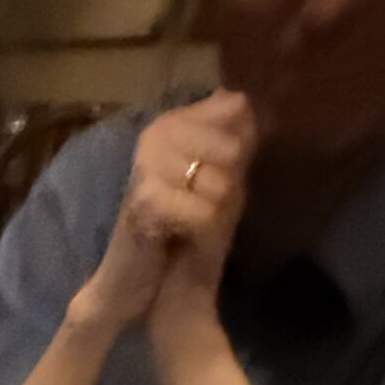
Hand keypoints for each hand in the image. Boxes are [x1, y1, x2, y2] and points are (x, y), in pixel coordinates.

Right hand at [73, 91, 255, 338]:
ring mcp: (146, 167)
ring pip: (219, 182)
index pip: (235, 110)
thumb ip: (231, 139)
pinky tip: (185, 239)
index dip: (241, 153)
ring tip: (192, 226)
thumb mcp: (216, 180)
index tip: (220, 180)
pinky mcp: (144, 202)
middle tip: (202, 209)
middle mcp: (154, 136)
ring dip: (216, 214)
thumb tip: (242, 100)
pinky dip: (204, 232)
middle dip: (229, 188)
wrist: (142, 284)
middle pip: (231, 149)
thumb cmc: (180, 232)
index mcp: (170, 125)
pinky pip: (203, 211)